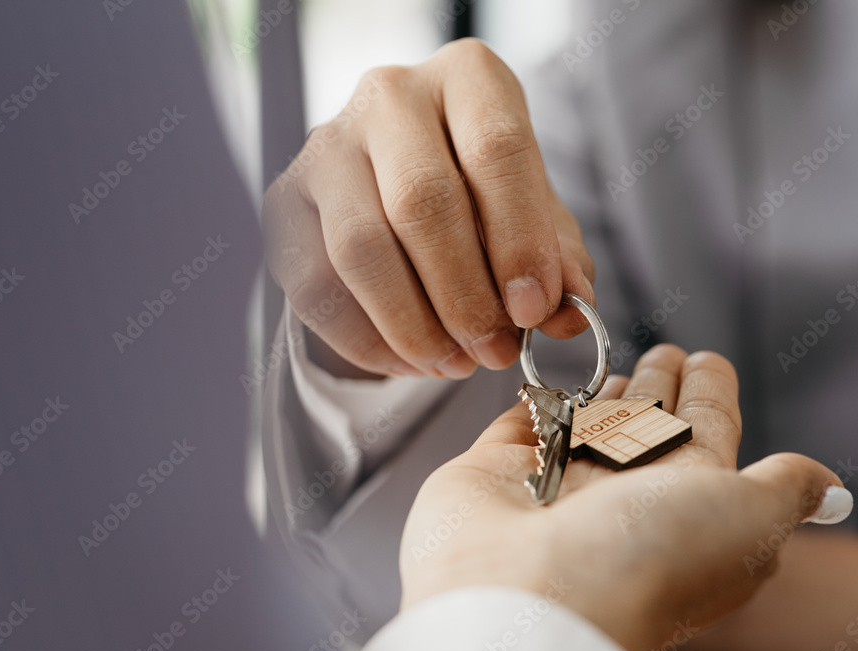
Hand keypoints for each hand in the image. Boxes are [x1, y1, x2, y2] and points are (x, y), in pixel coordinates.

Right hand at [263, 39, 594, 379]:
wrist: (396, 182)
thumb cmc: (479, 191)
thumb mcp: (533, 213)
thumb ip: (557, 259)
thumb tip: (571, 314)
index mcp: (467, 79)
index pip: (496, 149)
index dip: (519, 240)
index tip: (534, 310)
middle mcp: (390, 96)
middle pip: (421, 201)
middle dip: (464, 296)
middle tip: (494, 351)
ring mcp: (327, 145)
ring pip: (361, 248)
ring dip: (413, 325)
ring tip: (453, 363)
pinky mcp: (286, 200)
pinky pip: (315, 286)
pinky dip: (366, 340)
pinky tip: (407, 361)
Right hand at [398, 345, 851, 650]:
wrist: (529, 596)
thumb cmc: (643, 560)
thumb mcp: (746, 521)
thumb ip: (784, 490)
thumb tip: (829, 486)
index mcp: (686, 502)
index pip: (705, 431)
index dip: (710, 393)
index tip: (708, 359)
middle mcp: (622, 496)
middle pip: (646, 426)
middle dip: (656, 387)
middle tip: (661, 351)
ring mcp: (556, 487)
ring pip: (586, 428)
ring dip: (600, 397)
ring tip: (610, 365)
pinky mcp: (495, 474)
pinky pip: (518, 426)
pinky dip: (532, 406)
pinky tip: (543, 387)